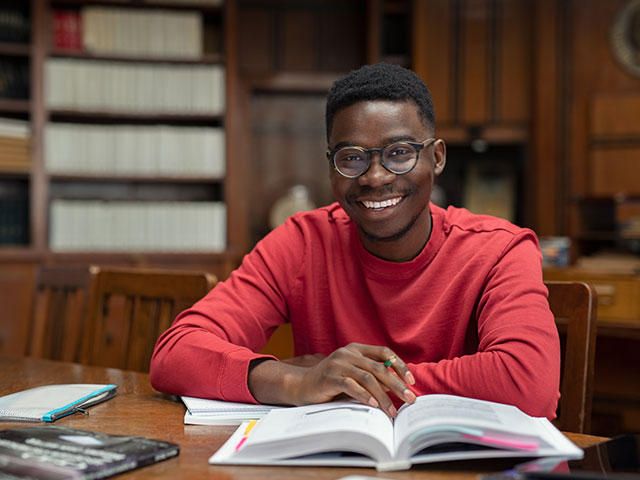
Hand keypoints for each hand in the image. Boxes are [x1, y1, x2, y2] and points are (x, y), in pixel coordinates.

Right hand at [249, 343, 415, 417]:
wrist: (302, 385)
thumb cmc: (331, 382)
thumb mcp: (353, 375)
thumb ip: (371, 376)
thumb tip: (397, 387)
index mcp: (356, 349)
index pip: (383, 352)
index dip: (399, 365)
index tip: (411, 381)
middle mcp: (348, 353)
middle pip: (379, 368)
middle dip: (397, 385)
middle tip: (410, 399)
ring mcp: (338, 364)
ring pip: (368, 378)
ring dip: (383, 396)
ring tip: (392, 410)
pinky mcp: (330, 377)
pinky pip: (351, 385)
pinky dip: (364, 395)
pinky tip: (373, 405)